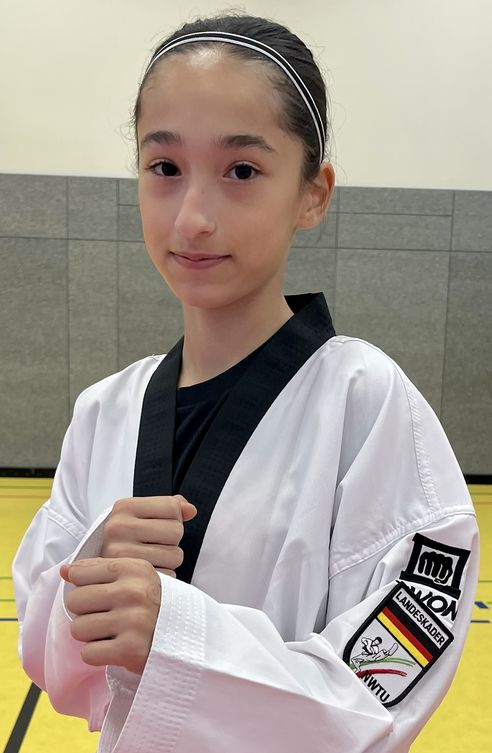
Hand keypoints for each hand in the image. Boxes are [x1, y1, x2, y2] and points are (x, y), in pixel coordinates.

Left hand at [60, 557, 160, 673]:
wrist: (188, 637)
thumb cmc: (154, 605)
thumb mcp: (135, 578)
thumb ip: (98, 571)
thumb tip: (64, 570)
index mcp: (134, 568)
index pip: (80, 573)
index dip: (85, 587)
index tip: (103, 595)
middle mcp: (134, 591)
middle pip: (75, 600)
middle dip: (85, 612)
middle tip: (107, 617)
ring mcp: (133, 620)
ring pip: (78, 628)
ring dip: (91, 636)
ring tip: (112, 633)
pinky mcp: (130, 649)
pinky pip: (87, 653)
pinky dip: (98, 655)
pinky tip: (116, 648)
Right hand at [102, 495, 196, 576]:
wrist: (98, 571)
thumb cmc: (126, 540)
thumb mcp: (141, 516)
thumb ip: (167, 507)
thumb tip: (190, 510)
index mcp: (123, 507)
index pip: (172, 507)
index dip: (172, 518)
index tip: (156, 525)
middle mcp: (118, 528)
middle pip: (176, 531)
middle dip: (171, 540)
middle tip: (153, 545)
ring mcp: (121, 554)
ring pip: (176, 555)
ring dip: (169, 560)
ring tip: (151, 559)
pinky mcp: (130, 579)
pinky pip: (169, 575)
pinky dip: (164, 576)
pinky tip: (149, 573)